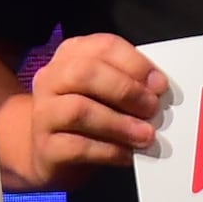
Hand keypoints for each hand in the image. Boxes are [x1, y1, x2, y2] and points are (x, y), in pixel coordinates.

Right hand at [3, 33, 164, 189]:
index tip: (159, 84)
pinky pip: (77, 147)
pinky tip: (127, 154)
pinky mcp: (45, 147)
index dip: (135, 63)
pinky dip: (109, 151)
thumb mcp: (105, 92)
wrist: (50, 153)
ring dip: (119, 123)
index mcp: (71, 55)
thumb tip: (157, 91)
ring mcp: (43, 113)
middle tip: (152, 108)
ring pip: (79, 110)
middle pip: (85, 73)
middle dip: (125, 90)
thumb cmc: (87, 117)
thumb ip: (127, 83)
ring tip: (145, 135)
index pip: (103, 47)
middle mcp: (51, 79)